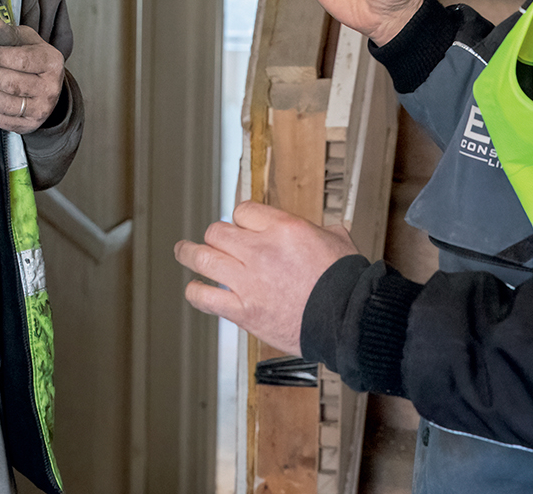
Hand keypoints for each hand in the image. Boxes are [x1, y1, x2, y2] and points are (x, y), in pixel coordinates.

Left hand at [0, 19, 64, 132]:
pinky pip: (1, 119)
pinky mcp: (30, 125)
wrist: (49, 86)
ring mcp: (41, 110)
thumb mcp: (28, 42)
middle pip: (9, 83)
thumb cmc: (36, 61)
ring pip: (3, 102)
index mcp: (52, 64)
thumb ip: (11, 33)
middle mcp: (50, 89)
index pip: (21, 60)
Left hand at [173, 201, 359, 355]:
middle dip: (216, 236)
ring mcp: (249, 281)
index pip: (243, 211)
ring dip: (189, 253)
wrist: (348, 320)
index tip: (242, 228)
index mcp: (284, 228)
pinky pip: (205, 297)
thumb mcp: (337, 241)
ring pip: (202, 257)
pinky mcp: (244, 311)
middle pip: (218, 231)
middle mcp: (261, 250)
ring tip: (184, 252)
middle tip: (213, 241)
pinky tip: (195, 289)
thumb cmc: (348, 284)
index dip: (241, 219)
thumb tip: (319, 232)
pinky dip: (196, 291)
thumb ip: (319, 232)